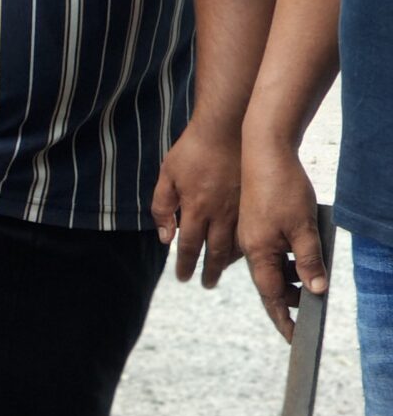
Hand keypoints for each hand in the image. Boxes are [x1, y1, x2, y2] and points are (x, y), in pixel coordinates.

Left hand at [152, 120, 242, 286]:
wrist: (227, 131)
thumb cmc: (193, 151)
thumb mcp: (168, 175)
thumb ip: (163, 207)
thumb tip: (165, 237)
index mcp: (196, 208)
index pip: (188, 245)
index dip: (185, 264)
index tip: (183, 278)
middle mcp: (219, 214)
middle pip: (214, 251)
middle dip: (209, 270)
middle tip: (206, 284)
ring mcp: (239, 210)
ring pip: (235, 245)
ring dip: (227, 262)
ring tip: (220, 271)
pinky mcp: (252, 203)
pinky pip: (249, 233)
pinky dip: (243, 247)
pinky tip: (239, 251)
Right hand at [240, 132, 328, 341]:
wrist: (262, 150)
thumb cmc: (282, 188)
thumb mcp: (303, 227)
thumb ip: (308, 260)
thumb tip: (316, 291)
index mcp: (259, 251)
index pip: (272, 296)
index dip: (284, 319)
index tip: (294, 339)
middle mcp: (250, 245)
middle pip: (270, 284)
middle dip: (290, 299)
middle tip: (313, 307)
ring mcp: (252, 233)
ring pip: (271, 267)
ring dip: (291, 277)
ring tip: (313, 276)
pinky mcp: (256, 222)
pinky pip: (270, 250)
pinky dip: (286, 259)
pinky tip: (300, 251)